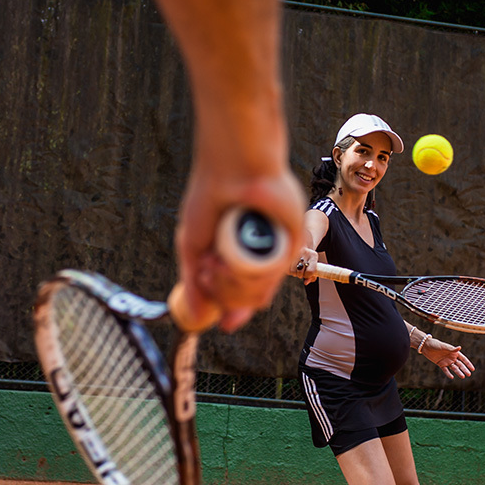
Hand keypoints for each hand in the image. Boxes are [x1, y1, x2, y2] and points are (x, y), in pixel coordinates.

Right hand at [174, 135, 304, 331]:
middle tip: (207, 270)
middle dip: (222, 294)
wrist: (233, 167)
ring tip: (213, 264)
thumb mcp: (193, 245)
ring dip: (228, 288)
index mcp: (242, 257)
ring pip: (258, 295)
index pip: (239, 296)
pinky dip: (243, 277)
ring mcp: (277, 251)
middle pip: (246, 301)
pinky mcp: (292, 242)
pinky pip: (270, 278)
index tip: (211, 299)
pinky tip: (223, 262)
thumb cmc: (211, 198)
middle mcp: (262, 257)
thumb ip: (193, 284)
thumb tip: (194, 317)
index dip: (226, 305)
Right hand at [290, 247, 318, 283]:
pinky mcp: (288, 254)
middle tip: (301, 271)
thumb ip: (311, 277)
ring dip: (294, 272)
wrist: (300, 246)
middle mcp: (305, 253)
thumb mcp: (313, 267)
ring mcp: (295, 252)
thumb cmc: (308, 260)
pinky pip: (287, 269)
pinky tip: (292, 266)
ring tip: (296, 268)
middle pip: (300, 273)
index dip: (307, 275)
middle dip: (300, 275)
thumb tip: (305, 283)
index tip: (306, 273)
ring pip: (293, 272)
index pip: (310, 272)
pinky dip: (289, 270)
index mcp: (313, 256)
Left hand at [422, 338, 475, 379]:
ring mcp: (446, 361)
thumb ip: (451, 349)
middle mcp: (451, 357)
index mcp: (454, 352)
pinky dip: (448, 374)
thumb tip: (459, 348)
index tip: (473, 369)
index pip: (463, 359)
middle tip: (469, 374)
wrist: (426, 346)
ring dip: (458, 372)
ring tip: (462, 377)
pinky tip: (452, 377)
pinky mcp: (441, 364)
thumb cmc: (436, 344)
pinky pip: (445, 370)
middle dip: (464, 369)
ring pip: (454, 368)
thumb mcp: (444, 346)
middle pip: (460, 364)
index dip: (468, 364)